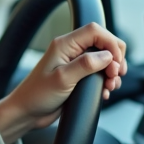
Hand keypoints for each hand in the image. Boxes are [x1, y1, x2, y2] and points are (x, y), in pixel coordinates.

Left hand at [0, 22, 126, 143]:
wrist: (27, 112)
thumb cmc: (37, 95)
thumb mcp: (63, 79)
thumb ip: (86, 65)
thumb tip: (107, 56)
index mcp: (65, 44)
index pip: (95, 31)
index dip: (111, 43)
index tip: (116, 62)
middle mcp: (71, 51)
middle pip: (103, 43)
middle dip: (115, 58)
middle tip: (115, 75)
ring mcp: (75, 63)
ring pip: (104, 59)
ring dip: (112, 72)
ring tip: (110, 86)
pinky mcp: (78, 77)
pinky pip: (99, 73)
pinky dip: (106, 81)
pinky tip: (104, 92)